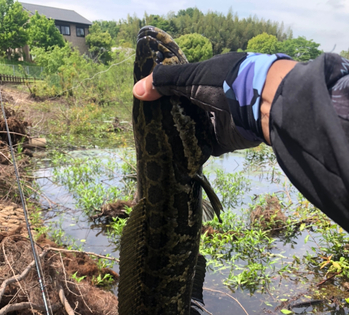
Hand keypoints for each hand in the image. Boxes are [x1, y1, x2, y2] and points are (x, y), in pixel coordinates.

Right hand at [132, 53, 261, 154]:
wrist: (260, 107)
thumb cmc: (227, 83)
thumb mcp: (192, 77)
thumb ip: (165, 82)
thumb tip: (136, 91)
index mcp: (208, 79)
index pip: (182, 86)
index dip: (166, 93)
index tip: (148, 102)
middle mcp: (213, 99)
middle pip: (187, 110)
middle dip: (171, 117)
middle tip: (149, 126)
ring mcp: (219, 121)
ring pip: (194, 129)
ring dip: (180, 135)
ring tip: (157, 142)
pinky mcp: (223, 141)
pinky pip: (204, 147)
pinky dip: (192, 151)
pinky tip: (175, 154)